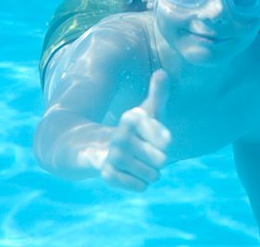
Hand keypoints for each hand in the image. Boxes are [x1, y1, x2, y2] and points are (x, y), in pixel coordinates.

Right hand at [101, 70, 171, 191]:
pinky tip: (133, 176)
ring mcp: (113, 155)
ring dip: (151, 174)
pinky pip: (138, 186)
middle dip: (159, 160)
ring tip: (140, 165)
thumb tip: (162, 72)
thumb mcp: (145, 112)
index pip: (165, 138)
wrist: (94, 147)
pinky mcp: (106, 173)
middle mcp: (121, 135)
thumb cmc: (131, 130)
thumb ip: (157, 95)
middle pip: (162, 159)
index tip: (161, 139)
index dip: (164, 140)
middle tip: (147, 153)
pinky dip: (140, 184)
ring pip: (152, 175)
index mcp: (132, 118)